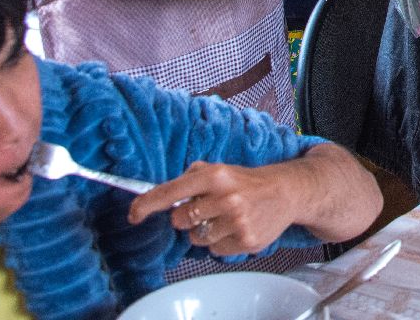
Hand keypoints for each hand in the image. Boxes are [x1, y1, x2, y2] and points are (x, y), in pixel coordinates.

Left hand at [130, 160, 302, 255]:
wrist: (286, 192)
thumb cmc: (247, 181)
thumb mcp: (221, 169)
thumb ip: (192, 178)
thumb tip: (163, 194)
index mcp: (216, 175)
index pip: (171, 192)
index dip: (147, 204)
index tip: (133, 214)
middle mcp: (226, 198)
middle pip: (180, 219)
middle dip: (186, 216)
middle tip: (204, 209)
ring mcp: (237, 221)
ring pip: (195, 237)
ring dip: (204, 230)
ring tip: (224, 218)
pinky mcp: (245, 241)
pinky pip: (214, 250)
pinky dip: (220, 242)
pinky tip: (235, 228)